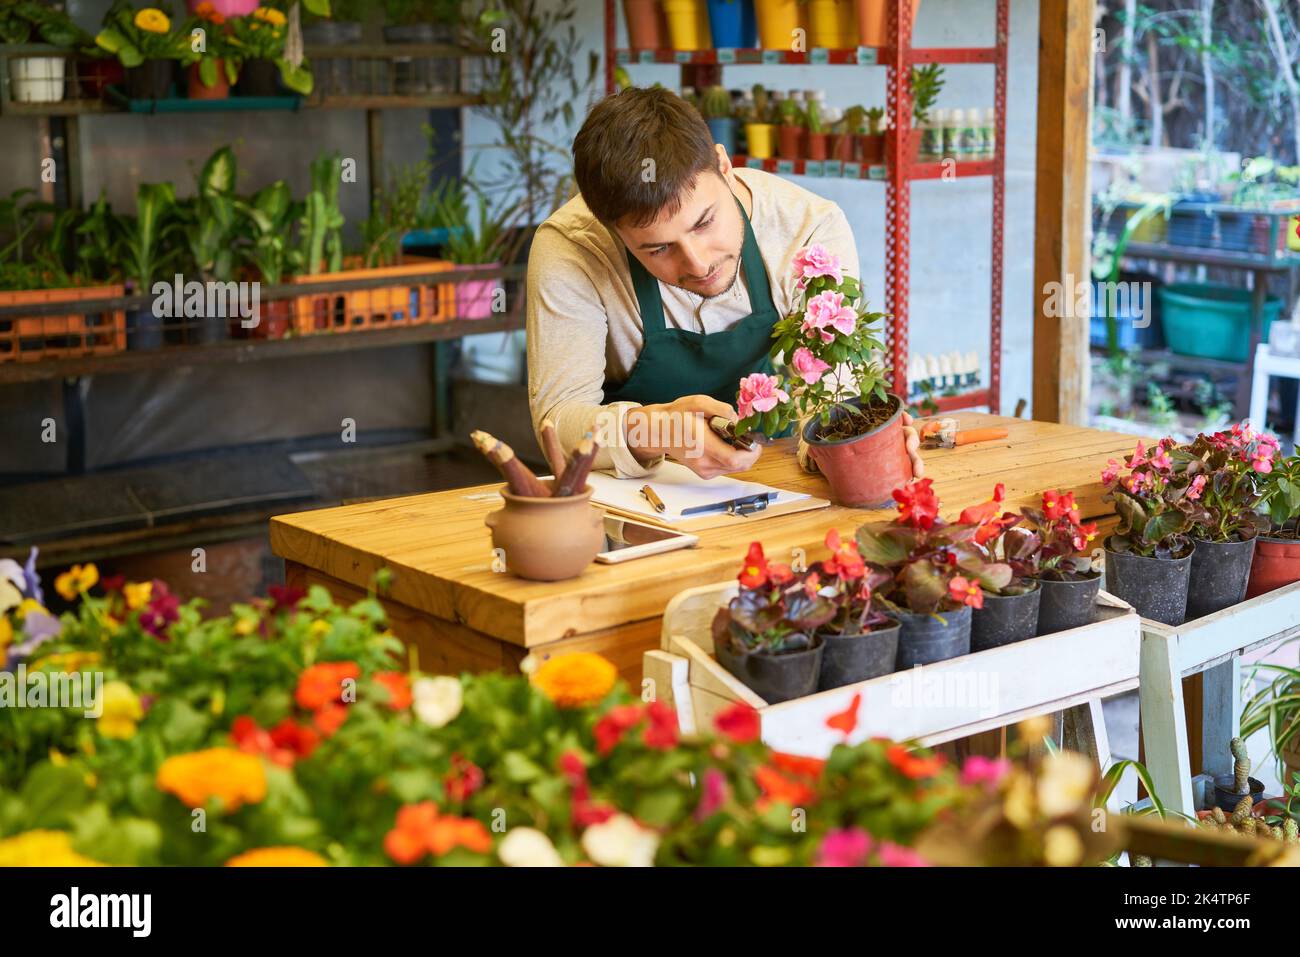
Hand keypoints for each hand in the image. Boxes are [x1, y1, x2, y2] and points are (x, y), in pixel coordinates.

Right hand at [626, 394, 761, 479]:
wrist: (658, 432)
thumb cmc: (677, 416)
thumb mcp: (698, 402)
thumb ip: (722, 409)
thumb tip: (738, 421)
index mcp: (702, 443)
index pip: (734, 458)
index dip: (752, 452)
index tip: (755, 440)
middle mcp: (703, 461)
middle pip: (739, 466)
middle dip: (750, 452)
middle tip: (747, 436)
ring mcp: (704, 470)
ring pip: (735, 468)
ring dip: (741, 454)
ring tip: (730, 438)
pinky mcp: (704, 473)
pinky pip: (727, 468)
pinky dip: (732, 457)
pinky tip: (723, 445)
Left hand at [798, 408, 924, 478]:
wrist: (837, 459)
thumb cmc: (834, 446)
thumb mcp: (830, 441)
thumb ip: (825, 441)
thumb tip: (812, 448)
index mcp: (874, 425)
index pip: (892, 417)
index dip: (901, 417)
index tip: (905, 420)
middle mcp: (885, 436)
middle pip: (904, 434)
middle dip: (911, 440)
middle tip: (910, 450)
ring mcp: (890, 450)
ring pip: (909, 452)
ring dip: (916, 461)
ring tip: (916, 474)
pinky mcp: (892, 464)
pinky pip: (905, 466)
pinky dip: (912, 470)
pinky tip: (913, 478)